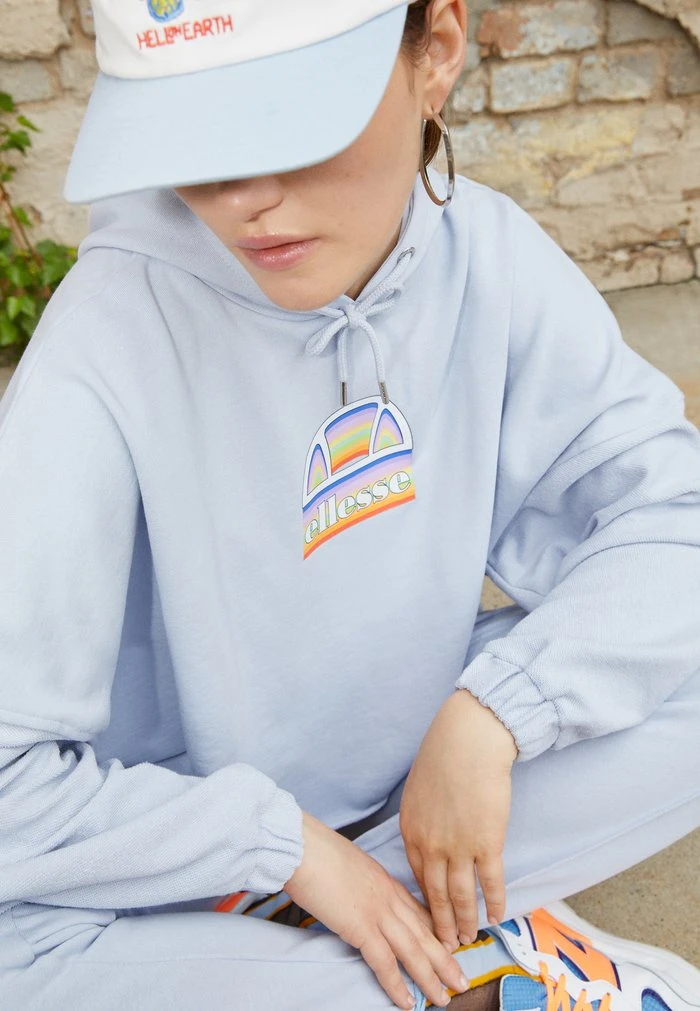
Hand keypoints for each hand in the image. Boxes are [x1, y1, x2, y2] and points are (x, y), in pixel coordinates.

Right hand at [285, 812, 469, 1008]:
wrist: (304, 847)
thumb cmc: (318, 852)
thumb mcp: (351, 864)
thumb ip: (363, 883)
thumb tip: (359, 896)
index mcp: (387, 880)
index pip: (419, 910)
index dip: (436, 932)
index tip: (451, 946)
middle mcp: (389, 897)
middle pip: (424, 932)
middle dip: (445, 959)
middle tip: (462, 981)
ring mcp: (378, 912)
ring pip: (413, 950)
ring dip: (430, 978)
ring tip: (444, 999)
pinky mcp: (361, 927)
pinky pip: (384, 962)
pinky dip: (397, 985)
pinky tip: (407, 1002)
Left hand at [399, 689, 516, 950]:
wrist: (468, 740)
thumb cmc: (444, 755)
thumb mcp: (418, 789)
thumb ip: (421, 818)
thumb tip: (428, 833)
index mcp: (411, 831)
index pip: (416, 877)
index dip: (425, 901)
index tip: (429, 917)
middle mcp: (431, 846)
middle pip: (436, 895)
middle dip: (441, 924)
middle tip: (446, 945)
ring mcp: (459, 847)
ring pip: (462, 897)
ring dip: (466, 922)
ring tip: (469, 938)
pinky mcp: (487, 843)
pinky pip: (491, 882)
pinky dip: (495, 902)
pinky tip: (497, 917)